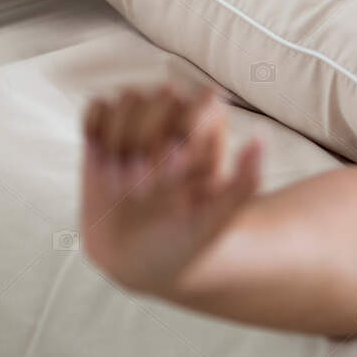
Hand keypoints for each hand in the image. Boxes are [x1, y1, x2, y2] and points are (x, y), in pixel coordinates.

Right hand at [80, 84, 261, 294]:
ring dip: (120, 139)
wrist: (136, 261)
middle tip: (143, 189)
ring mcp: (140, 125)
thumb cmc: (184, 242)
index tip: (175, 173)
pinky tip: (100, 162)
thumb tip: (261, 137)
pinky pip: (97, 108)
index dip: (187, 130)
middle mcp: (178, 122)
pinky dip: (94, 131)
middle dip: (148, 139)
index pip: (204, 100)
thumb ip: (244, 183)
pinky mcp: (105, 134)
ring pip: (129, 97)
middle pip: (163, 94)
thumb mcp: (215, 221)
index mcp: (211, 136)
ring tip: (121, 184)